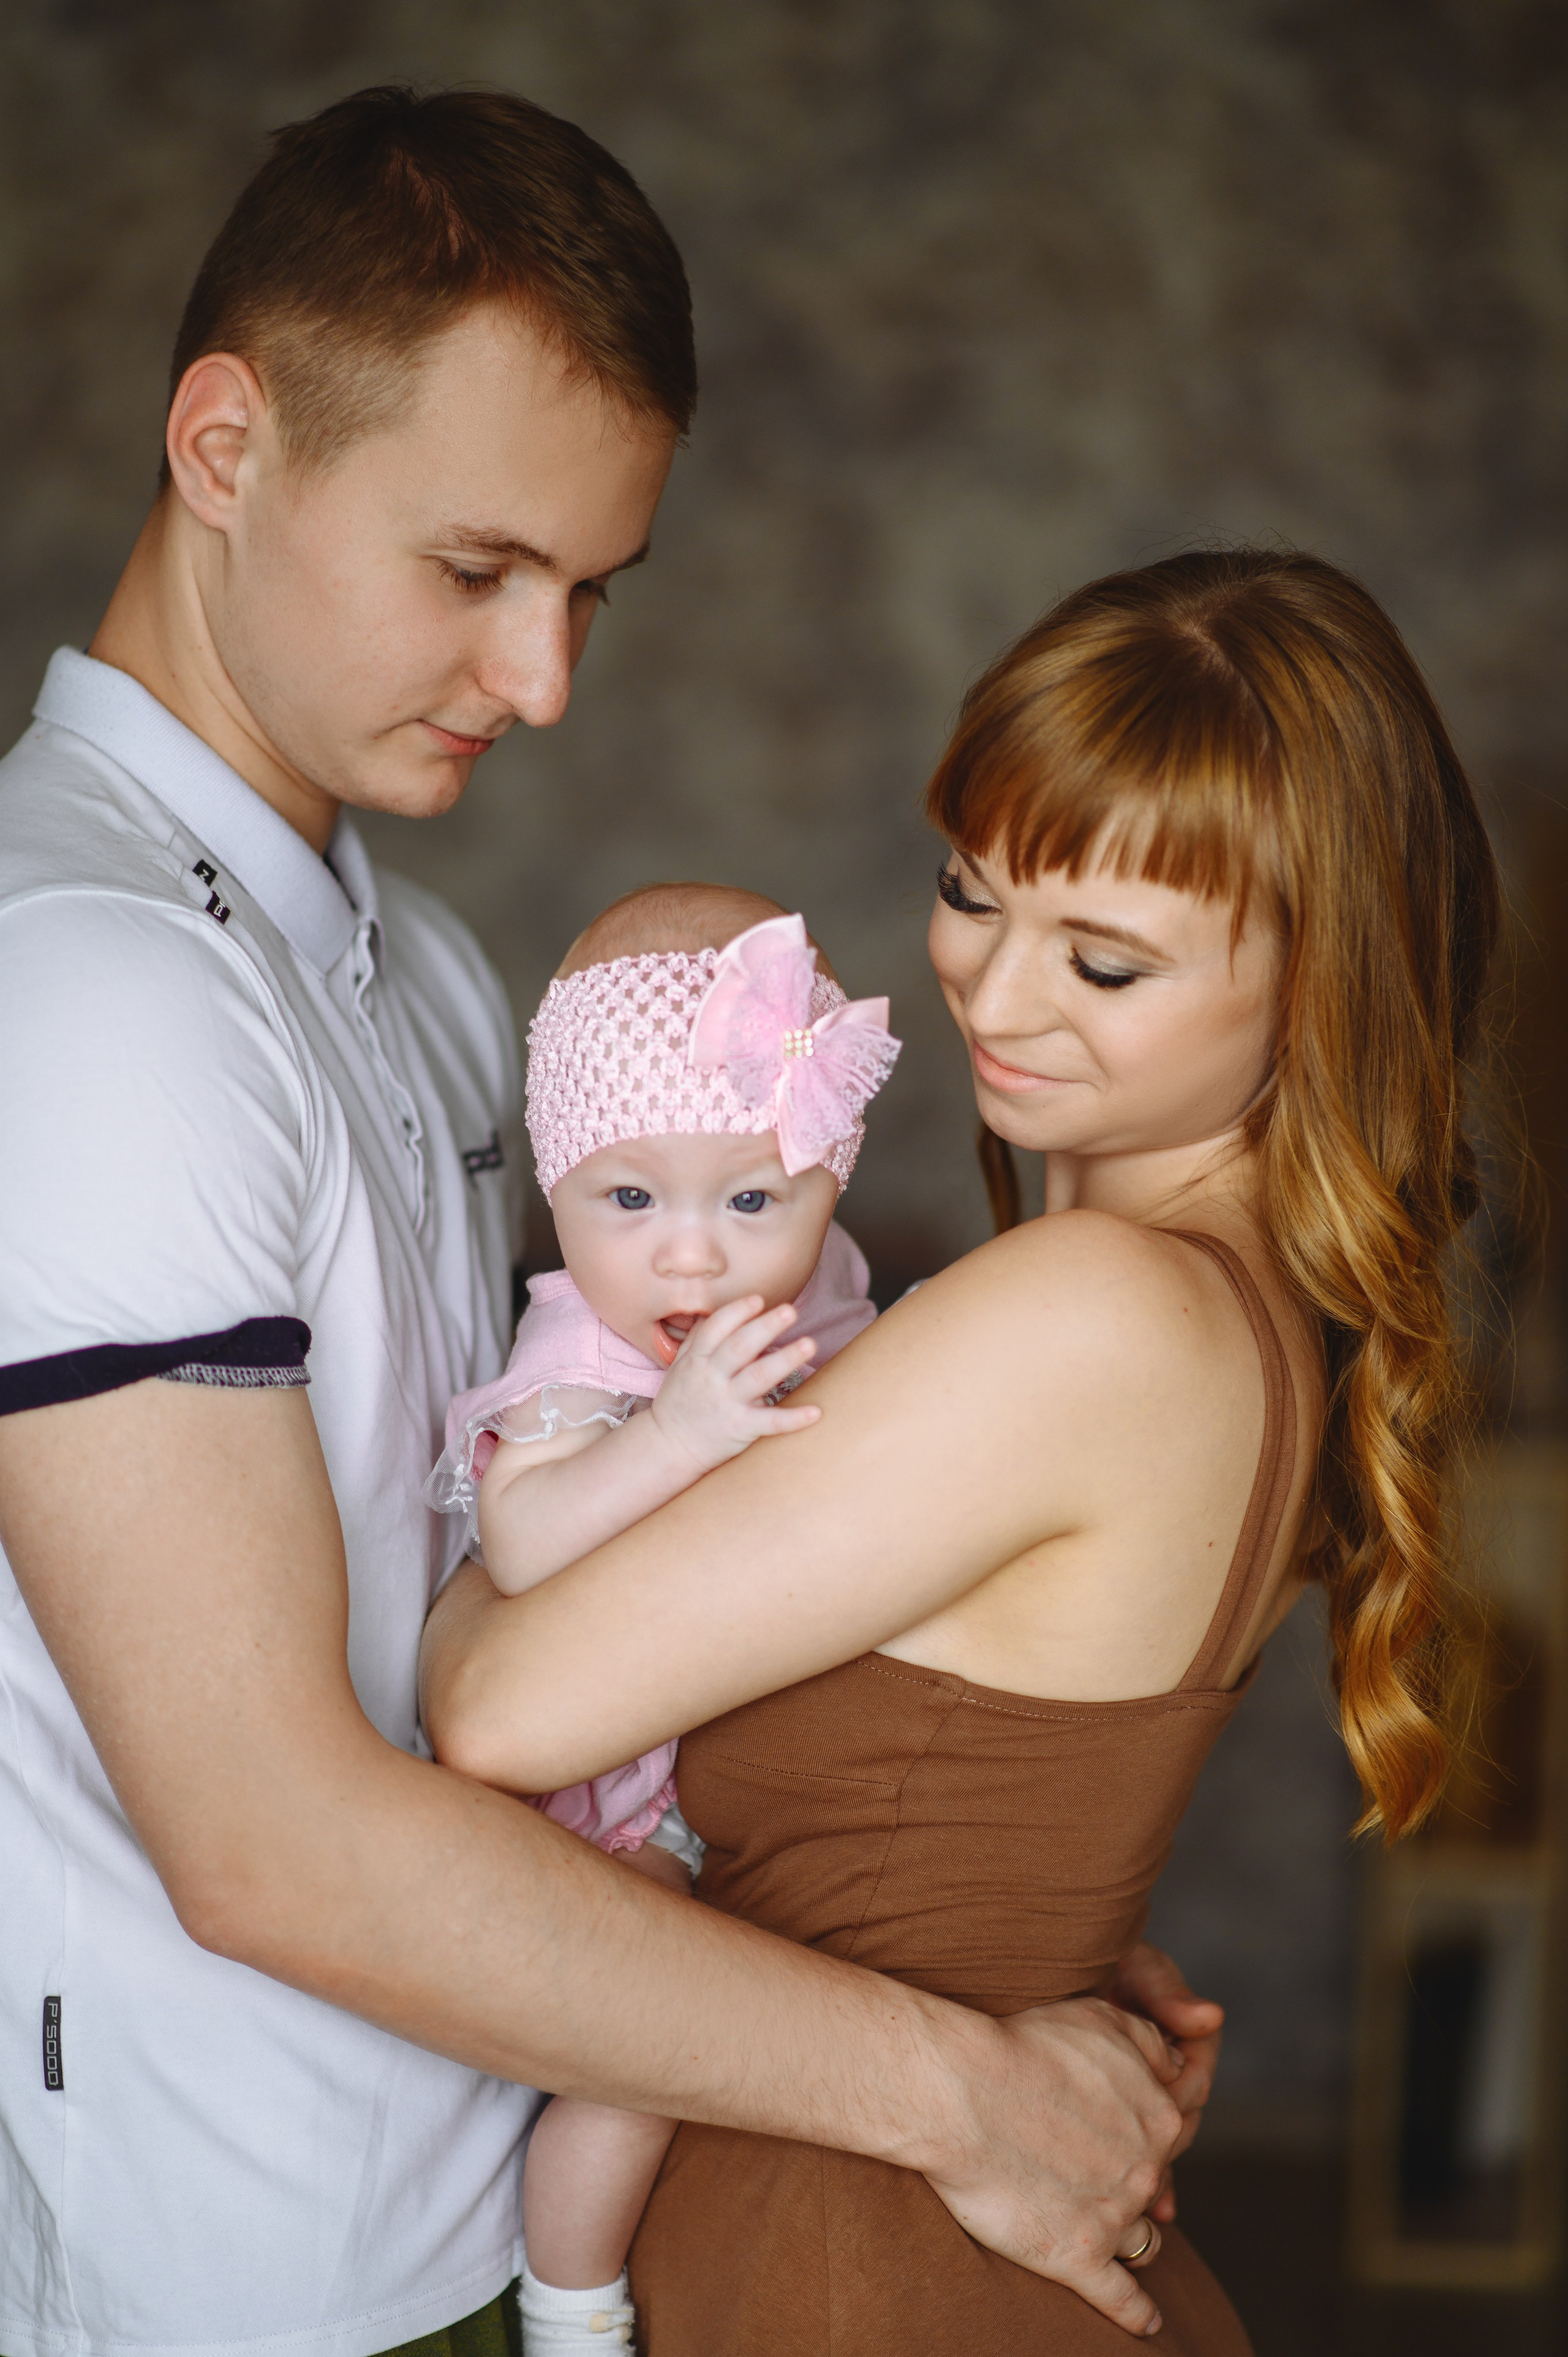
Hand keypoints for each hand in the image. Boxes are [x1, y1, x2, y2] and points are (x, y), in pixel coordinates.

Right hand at [650, 1296, 819, 1469]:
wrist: (668, 1447)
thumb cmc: (678, 1402)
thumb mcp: (680, 1366)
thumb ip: (697, 1339)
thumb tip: (713, 1310)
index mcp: (697, 1360)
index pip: (715, 1329)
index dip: (736, 1312)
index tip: (758, 1299)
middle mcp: (711, 1378)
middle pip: (740, 1347)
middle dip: (765, 1326)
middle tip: (790, 1311)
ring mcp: (726, 1403)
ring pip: (758, 1377)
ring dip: (785, 1360)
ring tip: (809, 1344)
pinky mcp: (741, 1428)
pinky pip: (769, 1422)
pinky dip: (793, 1418)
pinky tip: (815, 1412)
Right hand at [921, 1996, 1184, 2338]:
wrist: (963, 2091)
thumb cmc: (1023, 2046)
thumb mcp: (1099, 2018)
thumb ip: (1150, 2039)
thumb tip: (1179, 2062)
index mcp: (1157, 2114)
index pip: (1177, 2125)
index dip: (1152, 2120)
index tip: (1126, 2121)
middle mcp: (1145, 2170)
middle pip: (1158, 2180)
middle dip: (1139, 2173)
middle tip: (1104, 2164)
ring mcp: (1115, 2217)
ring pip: (1145, 2238)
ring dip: (1135, 2234)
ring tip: (1116, 2231)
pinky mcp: (1078, 2257)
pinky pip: (1123, 2299)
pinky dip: (1138, 2314)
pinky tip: (1148, 2322)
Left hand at [1108, 1942, 1223, 2221]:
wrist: (1048, 1973)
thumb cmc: (1095, 1958)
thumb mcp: (1130, 1966)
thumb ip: (1165, 1991)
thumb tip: (1210, 2016)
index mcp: (1180, 2041)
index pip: (1194, 2078)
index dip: (1182, 2089)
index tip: (1164, 2092)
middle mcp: (1166, 2077)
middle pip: (1179, 2123)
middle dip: (1164, 2140)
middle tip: (1143, 2155)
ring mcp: (1141, 2103)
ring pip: (1162, 2148)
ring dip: (1158, 2172)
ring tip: (1151, 2202)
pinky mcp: (1115, 2121)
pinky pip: (1140, 2160)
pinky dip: (1150, 2186)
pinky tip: (1157, 2212)